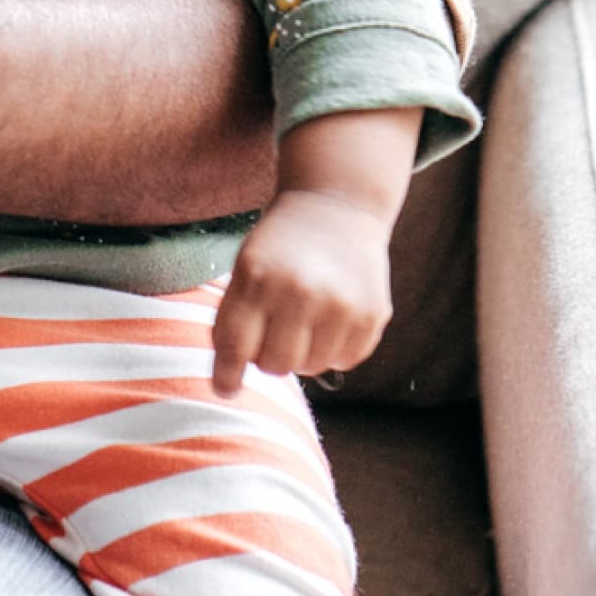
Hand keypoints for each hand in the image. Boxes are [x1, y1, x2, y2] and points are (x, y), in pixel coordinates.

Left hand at [208, 190, 394, 394]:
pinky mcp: (371, 314)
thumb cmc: (280, 246)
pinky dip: (333, 349)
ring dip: (302, 353)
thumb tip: (229, 381)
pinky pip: (344, 360)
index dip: (226, 375)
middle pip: (273, 365)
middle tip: (274, 330)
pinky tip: (331, 317)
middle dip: (268, 355)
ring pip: (310, 367)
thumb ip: (236, 317)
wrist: (336, 206)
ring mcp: (339, 305)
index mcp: (256, 277)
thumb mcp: (246, 266)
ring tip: (305, 318)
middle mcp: (299, 292)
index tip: (224, 390)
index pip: (234, 345)